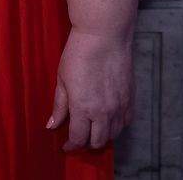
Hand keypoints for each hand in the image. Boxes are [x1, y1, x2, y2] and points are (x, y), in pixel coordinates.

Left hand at [47, 30, 133, 151]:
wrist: (104, 36)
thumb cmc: (80, 53)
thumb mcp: (62, 79)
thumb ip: (59, 105)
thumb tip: (52, 125)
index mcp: (82, 108)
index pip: (78, 139)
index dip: (71, 146)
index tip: (66, 146)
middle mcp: (103, 112)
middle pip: (97, 142)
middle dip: (86, 143)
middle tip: (79, 137)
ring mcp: (119, 106)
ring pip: (113, 134)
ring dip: (102, 135)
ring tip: (93, 127)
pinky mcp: (130, 99)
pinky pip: (126, 122)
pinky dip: (117, 126)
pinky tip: (108, 118)